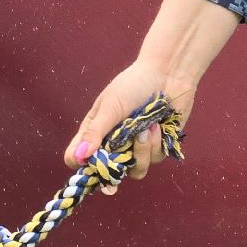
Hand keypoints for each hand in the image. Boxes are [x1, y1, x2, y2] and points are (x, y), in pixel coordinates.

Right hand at [64, 60, 195, 182]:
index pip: (78, 159)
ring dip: (141, 152)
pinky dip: (156, 143)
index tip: (92, 164)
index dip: (83, 167)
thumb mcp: (110, 108)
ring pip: (135, 171)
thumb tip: (79, 156)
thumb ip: (94, 133)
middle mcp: (114, 146)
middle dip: (119, 164)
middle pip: (108, 173)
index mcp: (96, 133)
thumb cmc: (134, 84)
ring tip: (145, 129)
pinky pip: (154, 160)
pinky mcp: (156, 148)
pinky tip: (157, 125)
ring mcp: (136, 149)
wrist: (168, 72)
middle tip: (126, 146)